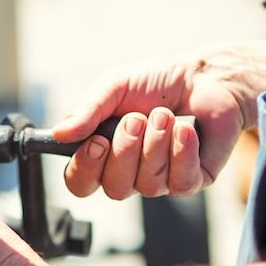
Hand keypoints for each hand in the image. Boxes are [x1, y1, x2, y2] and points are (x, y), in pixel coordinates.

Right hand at [53, 40, 265, 199]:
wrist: (206, 77)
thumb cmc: (157, 82)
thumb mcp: (115, 85)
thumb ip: (87, 108)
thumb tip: (59, 133)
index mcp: (102, 152)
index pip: (80, 182)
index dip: (85, 169)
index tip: (96, 142)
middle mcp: (128, 173)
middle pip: (114, 188)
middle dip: (126, 150)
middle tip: (138, 118)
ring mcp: (159, 181)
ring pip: (148, 184)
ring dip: (156, 144)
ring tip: (166, 115)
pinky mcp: (191, 181)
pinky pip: (180, 182)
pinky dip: (182, 151)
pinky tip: (186, 129)